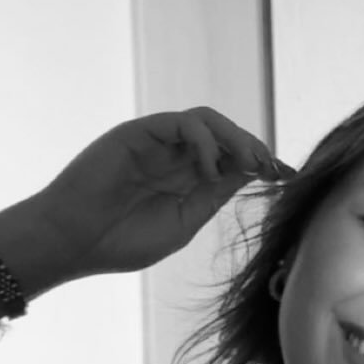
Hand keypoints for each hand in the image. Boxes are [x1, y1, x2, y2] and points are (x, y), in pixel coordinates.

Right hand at [36, 106, 293, 275]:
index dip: (264, 164)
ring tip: (250, 166)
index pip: (235, 159)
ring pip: (209, 121)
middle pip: (228, 136)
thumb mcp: (184, 221)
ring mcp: (157, 141)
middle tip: (273, 171)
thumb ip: (215, 196)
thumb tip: (252, 175)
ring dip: (236, 140)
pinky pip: (182, 123)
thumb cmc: (122, 241)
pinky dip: (205, 142)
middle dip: (256, 149)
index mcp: (189, 179)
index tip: (290, 177)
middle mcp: (176, 155)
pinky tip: (210, 170)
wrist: (73, 243)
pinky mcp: (139, 132)